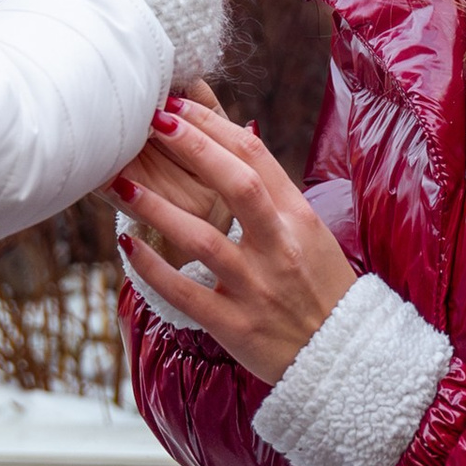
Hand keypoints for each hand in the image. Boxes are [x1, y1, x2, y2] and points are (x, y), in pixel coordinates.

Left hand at [114, 92, 358, 384]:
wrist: (344, 358)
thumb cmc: (322, 290)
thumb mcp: (310, 235)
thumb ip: (274, 195)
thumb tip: (238, 140)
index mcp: (299, 219)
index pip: (255, 157)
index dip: (213, 126)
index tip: (177, 107)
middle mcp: (279, 248)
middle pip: (234, 184)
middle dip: (190, 148)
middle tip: (151, 122)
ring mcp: (256, 287)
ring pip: (202, 238)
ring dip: (157, 207)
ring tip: (121, 183)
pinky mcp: (234, 325)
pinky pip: (185, 292)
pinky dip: (152, 268)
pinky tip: (127, 245)